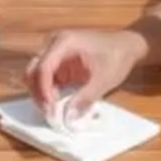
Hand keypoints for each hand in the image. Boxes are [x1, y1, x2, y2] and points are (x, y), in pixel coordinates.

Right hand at [28, 27, 145, 122]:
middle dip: (38, 93)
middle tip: (49, 113)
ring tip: (53, 110)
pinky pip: (46, 77)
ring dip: (41, 93)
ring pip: (36, 74)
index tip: (51, 110)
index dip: (44, 90)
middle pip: (33, 69)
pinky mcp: (59, 61)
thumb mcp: (103, 80)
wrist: (126, 45)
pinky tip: (58, 104)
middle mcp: (54, 43)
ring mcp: (55, 51)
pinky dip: (48, 91)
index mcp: (64, 42)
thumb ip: (85, 98)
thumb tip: (68, 117)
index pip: (44, 67)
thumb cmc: (116, 57)